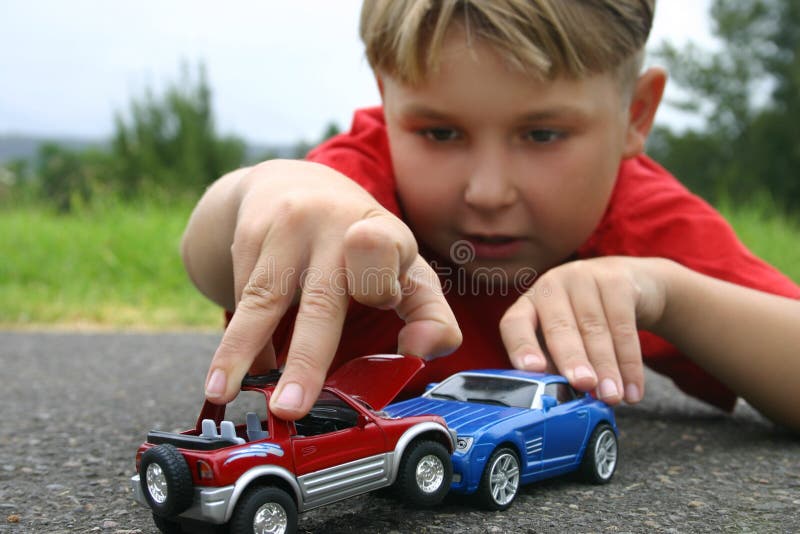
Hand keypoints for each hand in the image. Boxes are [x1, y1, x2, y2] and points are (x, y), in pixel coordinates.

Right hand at [202, 160, 460, 418]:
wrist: (295, 183)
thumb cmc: (362, 244)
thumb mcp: (406, 270)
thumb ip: (430, 315)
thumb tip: (418, 353)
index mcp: (386, 235)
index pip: (385, 259)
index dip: (381, 287)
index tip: (384, 313)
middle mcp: (336, 225)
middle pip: (322, 299)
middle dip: (306, 357)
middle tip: (291, 406)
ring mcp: (289, 227)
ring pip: (265, 298)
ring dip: (241, 350)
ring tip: (223, 392)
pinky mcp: (251, 234)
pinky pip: (243, 295)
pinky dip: (240, 340)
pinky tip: (234, 372)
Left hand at [500, 256, 667, 404]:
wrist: (627, 284)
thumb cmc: (583, 321)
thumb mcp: (563, 338)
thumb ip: (557, 364)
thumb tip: (560, 398)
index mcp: (529, 304)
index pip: (515, 324)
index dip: (521, 346)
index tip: (532, 369)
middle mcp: (551, 286)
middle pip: (559, 326)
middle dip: (572, 359)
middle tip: (582, 384)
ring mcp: (583, 278)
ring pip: (595, 328)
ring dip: (606, 367)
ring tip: (612, 396)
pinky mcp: (616, 280)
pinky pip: (624, 325)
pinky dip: (630, 362)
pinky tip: (633, 390)